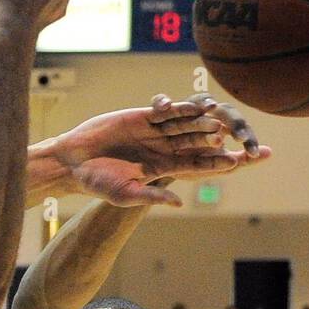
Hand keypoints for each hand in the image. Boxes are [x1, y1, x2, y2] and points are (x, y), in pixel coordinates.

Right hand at [51, 94, 270, 206]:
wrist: (74, 160)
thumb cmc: (97, 182)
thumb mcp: (125, 194)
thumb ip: (152, 195)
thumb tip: (177, 203)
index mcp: (161, 169)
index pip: (194, 166)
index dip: (213, 164)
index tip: (233, 165)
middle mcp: (162, 149)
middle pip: (195, 144)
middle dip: (214, 142)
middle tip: (234, 138)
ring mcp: (153, 131)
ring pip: (184, 125)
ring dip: (202, 123)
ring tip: (220, 121)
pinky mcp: (142, 116)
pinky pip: (166, 111)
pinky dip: (181, 108)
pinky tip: (197, 105)